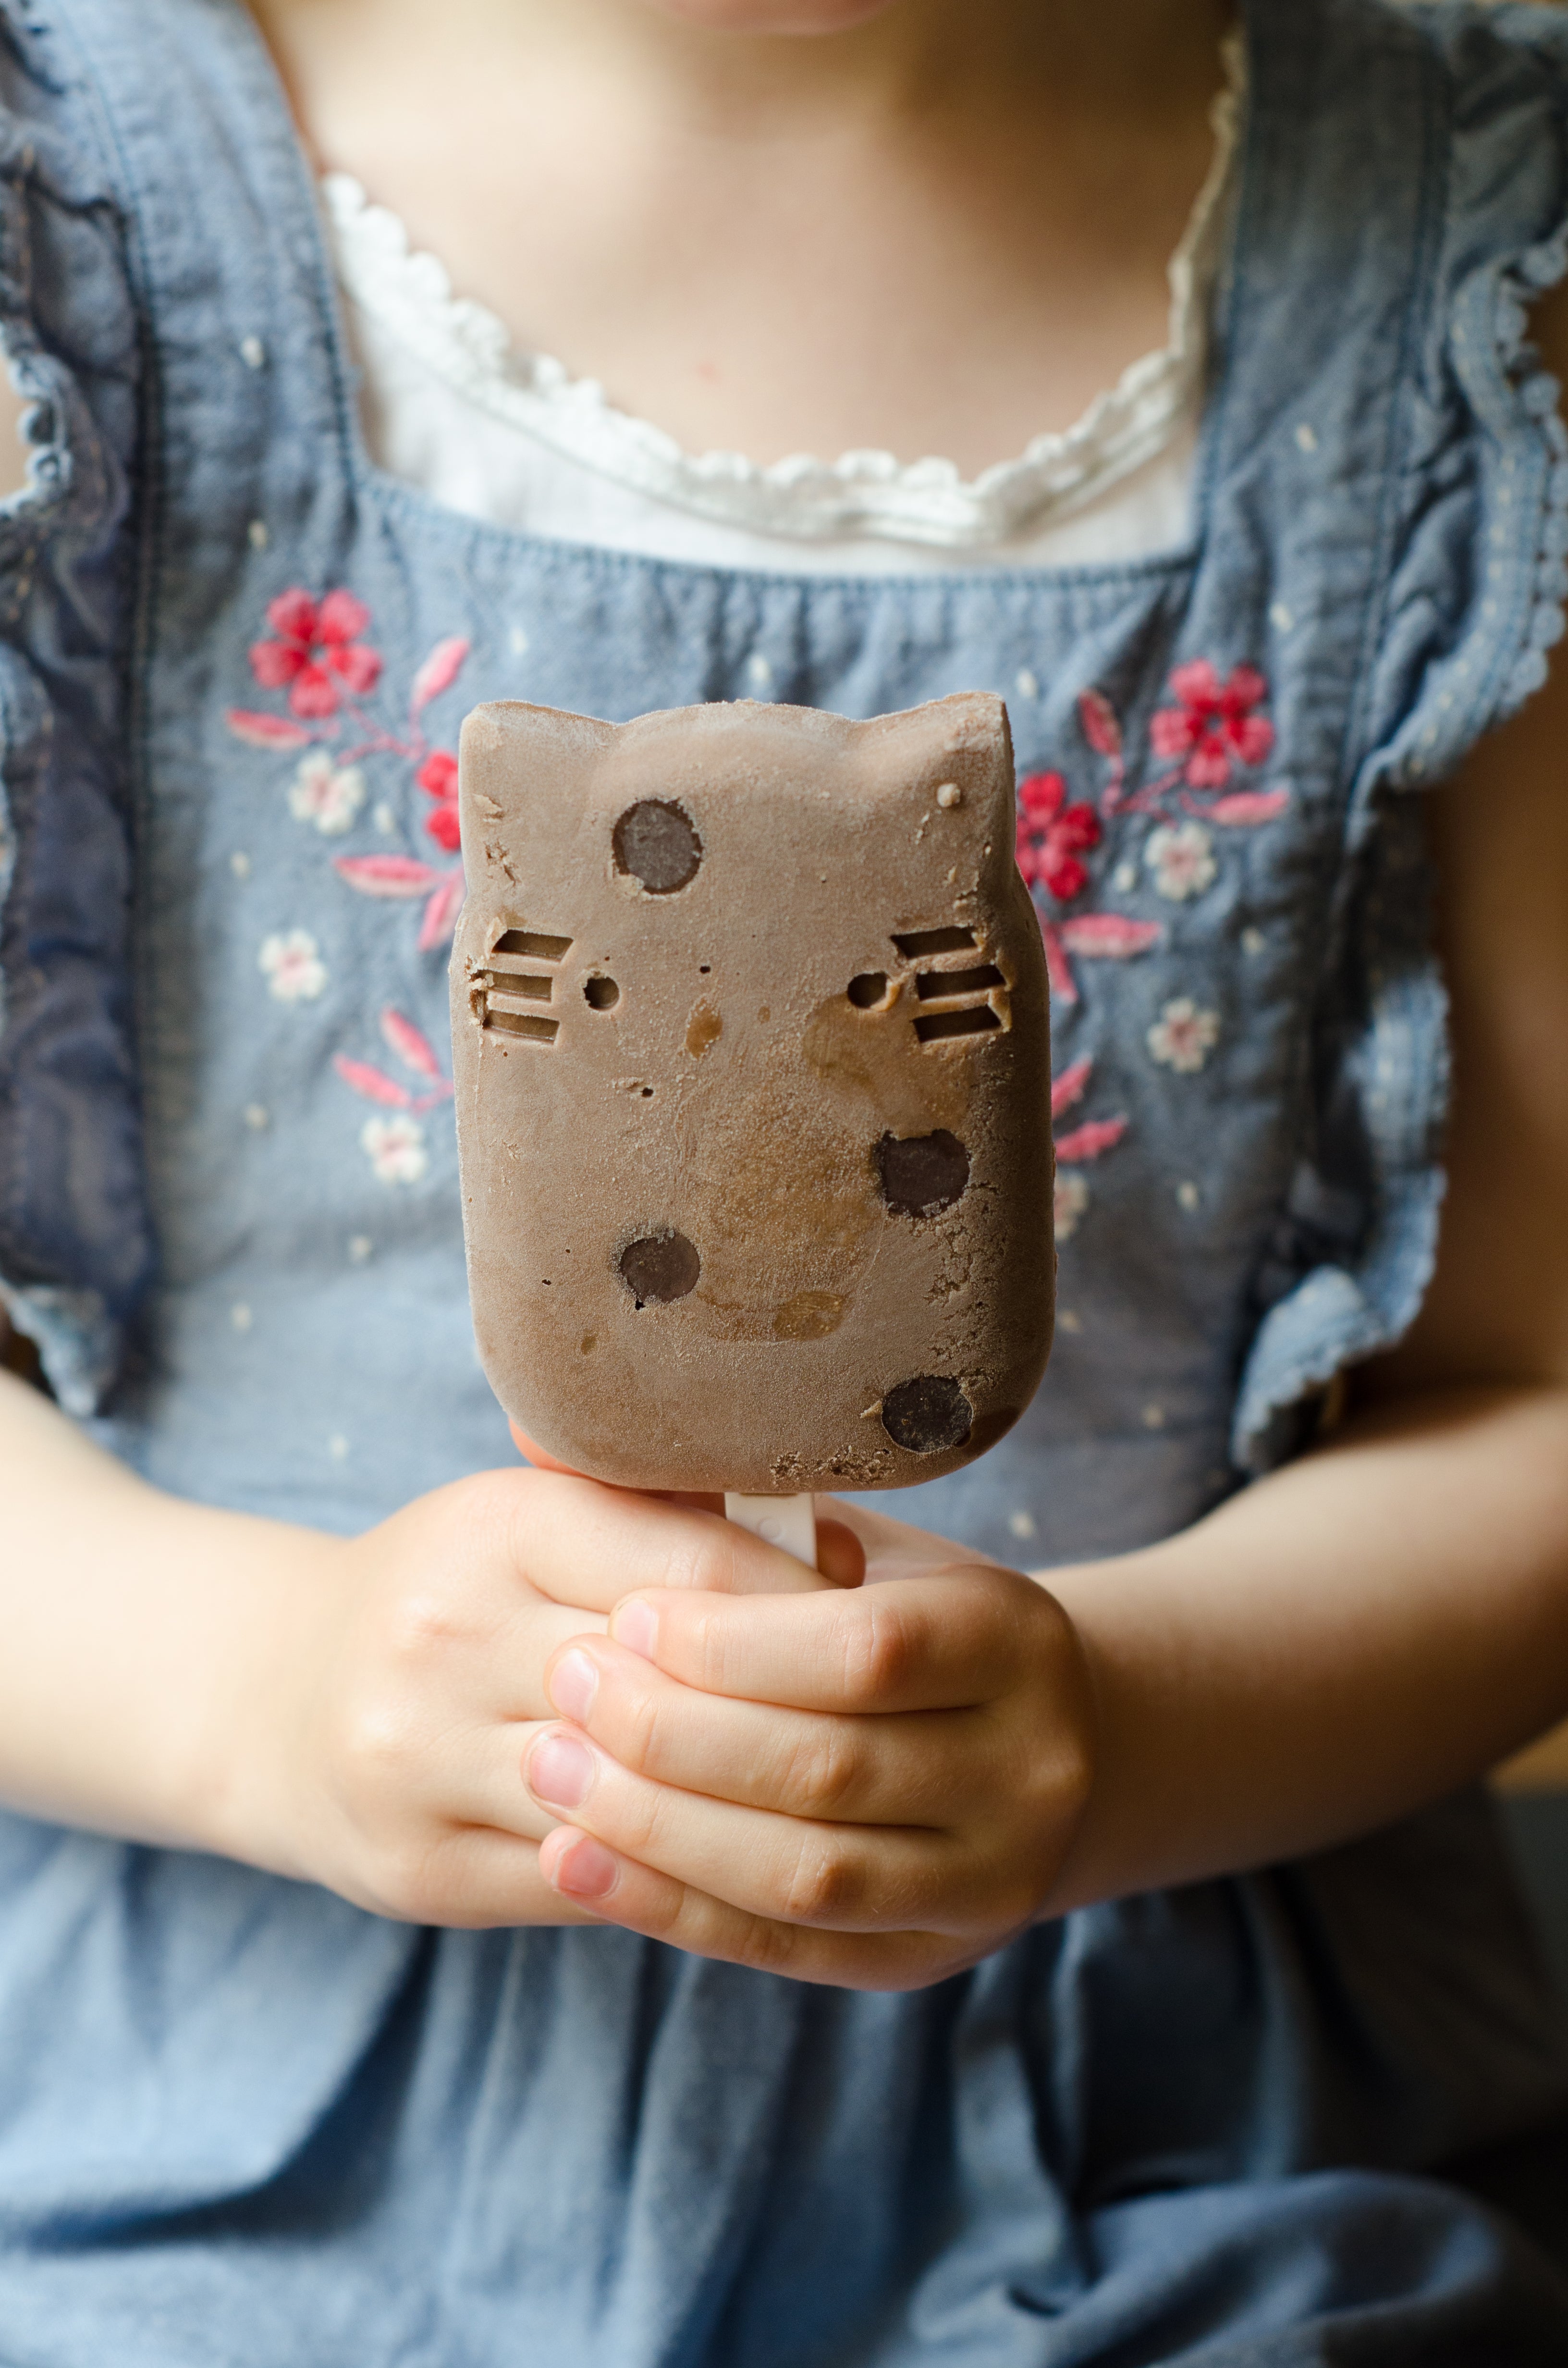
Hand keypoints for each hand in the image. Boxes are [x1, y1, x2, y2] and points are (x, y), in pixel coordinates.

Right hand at [237, 1467, 861, 1928]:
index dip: (798, 1600)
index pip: (691, 1569)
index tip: (871, 1619)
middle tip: (887, 1728)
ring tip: (833, 1807)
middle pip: (668, 1689)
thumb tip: (840, 1555)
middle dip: (787, 1713)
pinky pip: (586, 1882)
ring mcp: (421, 1757)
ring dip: (738, 1809)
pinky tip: (736, 1864)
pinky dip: (669, 1878)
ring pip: (632, 1800)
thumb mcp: (543, 1522)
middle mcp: (448, 1633)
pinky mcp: (420, 1864)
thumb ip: (670, 1523)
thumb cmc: (465, 1590)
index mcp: (497, 1525)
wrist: (285, 1695)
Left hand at [524, 1507, 1097, 1989]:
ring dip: (659, 1826)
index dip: (735, 1641)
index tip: (624, 1611)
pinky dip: (669, 1905)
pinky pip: (783, 1946)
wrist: (1017, 1742)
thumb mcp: (852, 1544)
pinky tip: (572, 1858)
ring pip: (804, 1872)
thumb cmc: (897, 1616)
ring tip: (548, 1768)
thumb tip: (555, 1426)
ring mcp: (988, 1880)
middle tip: (563, 1684)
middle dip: (675, 1730)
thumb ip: (729, 1502)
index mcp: (1017, 1637)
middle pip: (829, 1765)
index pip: (869, 1649)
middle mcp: (1030, 1768)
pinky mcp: (924, 1960)